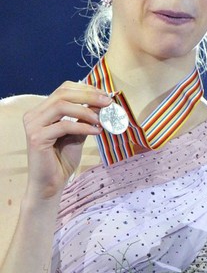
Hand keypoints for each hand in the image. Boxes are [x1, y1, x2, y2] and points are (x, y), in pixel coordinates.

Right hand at [22, 81, 110, 199]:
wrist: (51, 182)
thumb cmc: (63, 158)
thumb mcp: (78, 133)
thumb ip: (85, 118)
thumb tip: (103, 103)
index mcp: (42, 110)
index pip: (64, 90)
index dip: (86, 89)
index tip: (106, 95)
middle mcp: (34, 115)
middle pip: (62, 94)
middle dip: (89, 96)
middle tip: (108, 102)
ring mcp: (33, 126)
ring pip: (61, 106)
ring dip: (86, 110)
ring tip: (102, 118)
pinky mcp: (36, 138)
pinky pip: (64, 126)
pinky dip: (83, 126)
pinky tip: (97, 131)